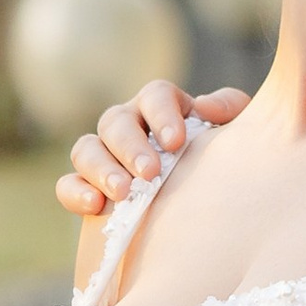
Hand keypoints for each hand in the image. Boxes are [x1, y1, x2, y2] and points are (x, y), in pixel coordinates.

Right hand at [56, 82, 250, 219]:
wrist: (212, 209)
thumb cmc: (226, 165)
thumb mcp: (238, 134)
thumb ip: (229, 110)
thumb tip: (204, 106)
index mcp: (164, 107)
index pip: (154, 95)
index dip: (162, 114)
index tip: (176, 142)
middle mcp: (129, 126)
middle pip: (115, 121)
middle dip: (130, 147)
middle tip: (150, 174)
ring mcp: (105, 157)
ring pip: (85, 148)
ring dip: (101, 168)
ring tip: (122, 193)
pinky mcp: (89, 188)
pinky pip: (67, 184)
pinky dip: (75, 192)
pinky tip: (95, 206)